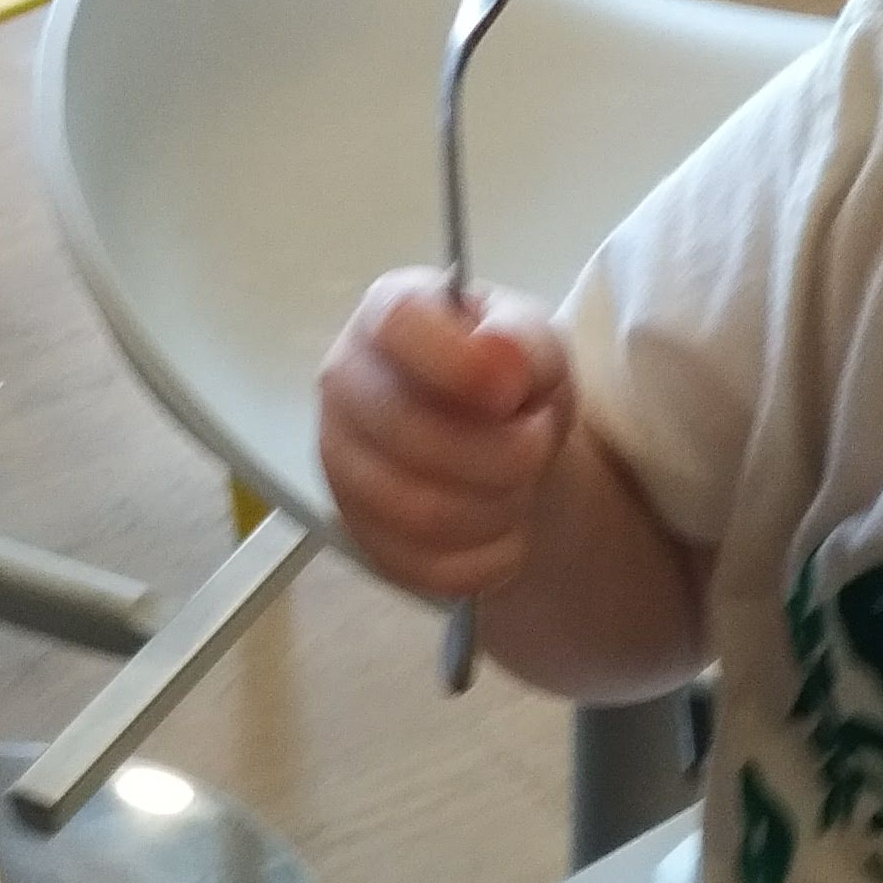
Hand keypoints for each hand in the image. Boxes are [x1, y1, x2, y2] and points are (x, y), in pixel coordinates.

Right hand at [316, 270, 576, 601]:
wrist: (505, 443)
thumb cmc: (512, 379)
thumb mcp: (537, 342)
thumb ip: (523, 339)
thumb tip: (499, 357)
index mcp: (385, 314)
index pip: (396, 326)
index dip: (459, 364)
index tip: (512, 393)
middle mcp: (344, 385)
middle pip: (409, 433)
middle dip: (502, 451)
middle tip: (539, 443)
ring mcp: (343, 467)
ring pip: (420, 511)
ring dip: (500, 507)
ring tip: (524, 486)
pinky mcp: (362, 537)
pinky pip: (428, 567)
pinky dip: (490, 558)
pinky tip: (509, 532)